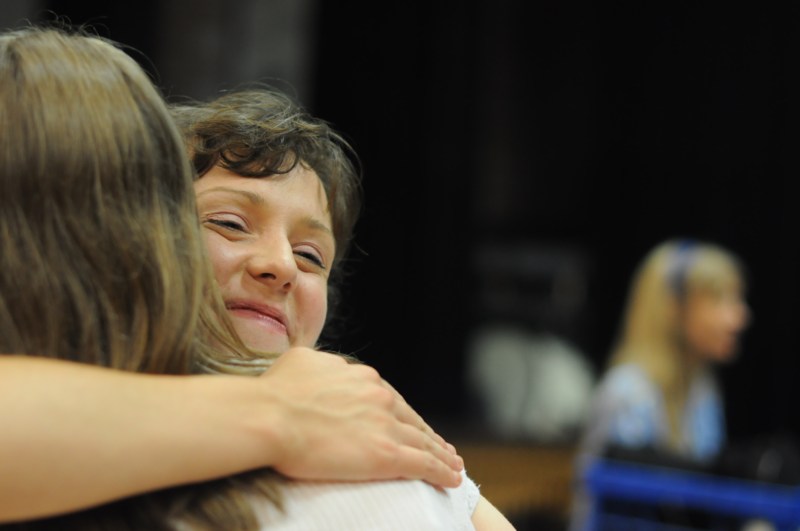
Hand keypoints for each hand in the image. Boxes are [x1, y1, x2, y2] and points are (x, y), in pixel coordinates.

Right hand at [258, 347, 463, 487]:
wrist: (271, 415)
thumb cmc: (276, 390)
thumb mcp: (303, 361)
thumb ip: (324, 366)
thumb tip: (326, 368)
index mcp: (363, 378)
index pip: (391, 400)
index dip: (404, 415)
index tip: (411, 424)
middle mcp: (380, 397)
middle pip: (412, 420)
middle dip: (429, 436)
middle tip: (444, 449)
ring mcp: (385, 425)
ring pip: (423, 442)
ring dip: (442, 455)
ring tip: (454, 465)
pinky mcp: (385, 454)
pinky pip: (423, 464)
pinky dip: (441, 472)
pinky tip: (452, 479)